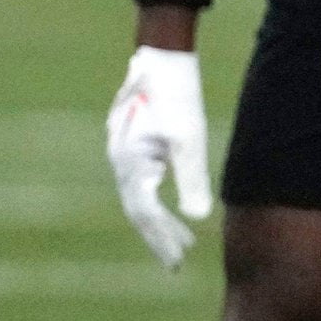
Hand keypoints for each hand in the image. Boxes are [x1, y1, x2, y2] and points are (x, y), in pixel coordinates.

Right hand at [106, 47, 212, 267]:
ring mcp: (122, 154)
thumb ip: (192, 179)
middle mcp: (120, 162)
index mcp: (131, 163)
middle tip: (179, 262)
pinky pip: (139, 184)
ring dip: (156, 222)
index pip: (146, 213)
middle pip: (139, 211)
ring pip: (138, 199)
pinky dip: (153, 202)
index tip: (182, 257)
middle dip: (159, 237)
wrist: (160, 57)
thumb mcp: (190, 138)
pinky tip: (168, 212)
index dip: (164, 237)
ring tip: (180, 244)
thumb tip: (200, 218)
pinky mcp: (130, 146)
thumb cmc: (176, 95)